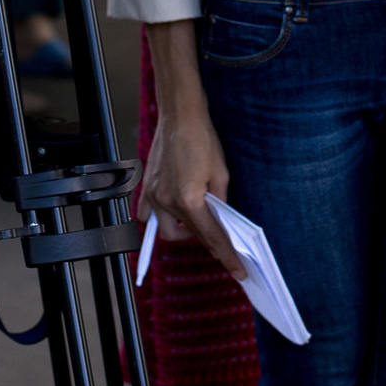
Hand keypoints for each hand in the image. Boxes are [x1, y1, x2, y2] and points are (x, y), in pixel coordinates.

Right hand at [140, 98, 246, 279]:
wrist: (180, 116)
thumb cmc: (202, 138)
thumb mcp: (221, 173)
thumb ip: (220, 202)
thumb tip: (221, 219)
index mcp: (189, 200)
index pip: (212, 237)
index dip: (227, 256)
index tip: (237, 270)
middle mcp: (168, 202)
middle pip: (188, 236)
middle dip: (204, 239)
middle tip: (218, 232)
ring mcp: (154, 195)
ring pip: (166, 230)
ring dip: (182, 230)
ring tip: (196, 217)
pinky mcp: (148, 187)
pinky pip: (148, 214)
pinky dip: (159, 218)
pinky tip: (172, 212)